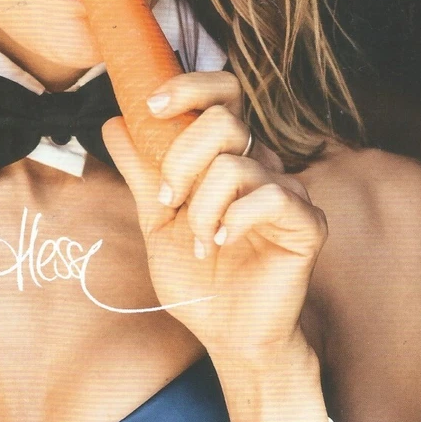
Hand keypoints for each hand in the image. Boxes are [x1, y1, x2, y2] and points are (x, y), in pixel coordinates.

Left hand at [102, 72, 326, 362]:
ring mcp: (288, 191)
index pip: (223, 92)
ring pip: (235, 165)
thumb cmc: (198, 277)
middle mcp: (261, 163)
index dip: (189, 87)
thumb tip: (114, 122)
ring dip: (202, 208)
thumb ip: (140, 170)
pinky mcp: (306, 223)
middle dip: (182, 160)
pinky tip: (222, 245)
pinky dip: (233, 221)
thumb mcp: (155, 219)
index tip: (151, 106)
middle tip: (169, 201)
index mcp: (228, 154)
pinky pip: (269, 197)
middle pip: (224, 121)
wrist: (226, 334)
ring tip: (200, 243)